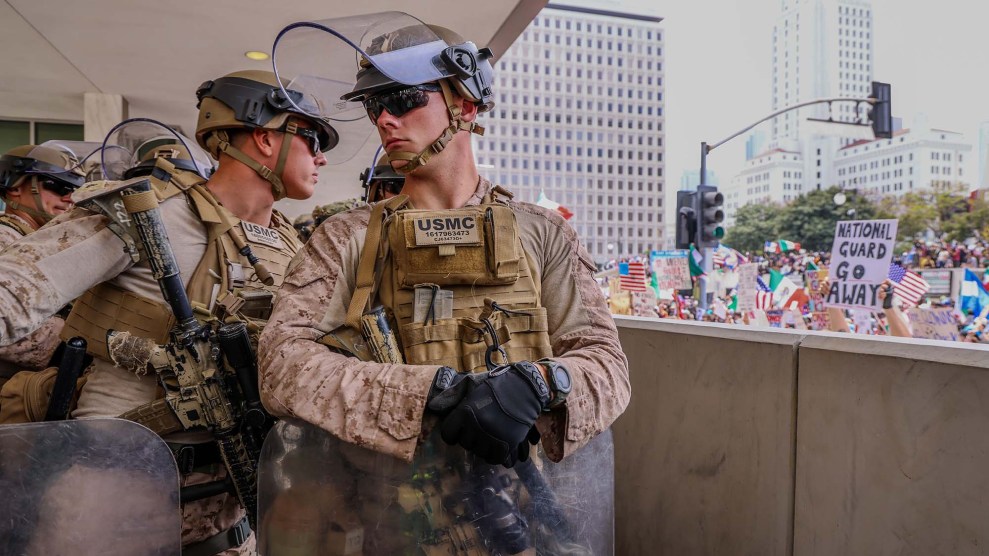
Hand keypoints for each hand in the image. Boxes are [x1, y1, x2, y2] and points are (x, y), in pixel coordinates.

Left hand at [427, 361, 549, 466]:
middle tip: (479, 427)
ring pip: (479, 452)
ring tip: (489, 435)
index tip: (460, 429)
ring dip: (482, 446)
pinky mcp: (507, 443)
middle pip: (465, 444)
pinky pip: (494, 458)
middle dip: (470, 437)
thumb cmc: (496, 386)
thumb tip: (433, 407)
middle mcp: (476, 426)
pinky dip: (495, 455)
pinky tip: (496, 446)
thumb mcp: (471, 384)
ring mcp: (492, 436)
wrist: (525, 387)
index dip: (453, 432)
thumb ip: (452, 396)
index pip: (448, 434)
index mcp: (465, 411)